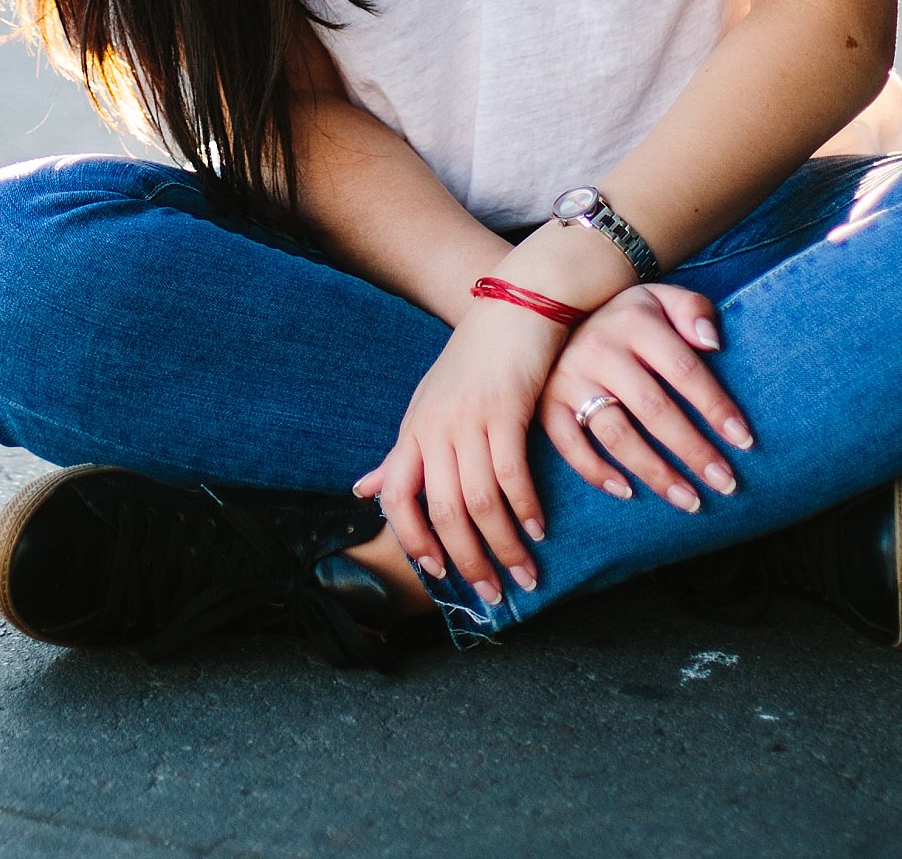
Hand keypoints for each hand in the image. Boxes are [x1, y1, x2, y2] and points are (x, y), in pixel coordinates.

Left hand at [352, 304, 563, 603]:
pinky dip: (526, 508)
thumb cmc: (472, 363)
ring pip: (479, 500)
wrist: (514, 308)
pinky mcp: (505, 410)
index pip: (396, 499)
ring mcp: (468, 419)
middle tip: (491, 594)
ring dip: (503, 545)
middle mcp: (433, 428)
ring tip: (524, 573)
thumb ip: (400, 456)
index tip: (437, 574)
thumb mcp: (429, 407)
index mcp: (412, 431)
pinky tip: (540, 529)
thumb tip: (361, 492)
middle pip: (441, 511)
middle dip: (467, 560)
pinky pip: (512, 473)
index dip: (413, 541)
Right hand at [539, 285, 750, 510]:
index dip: (715, 407)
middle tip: (726, 483)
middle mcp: (600, 350)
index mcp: (635, 322)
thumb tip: (713, 342)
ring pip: (616, 435)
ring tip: (690, 499)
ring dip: (655, 472)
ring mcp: (570, 379)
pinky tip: (627, 492)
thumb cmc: (626, 316)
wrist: (553, 307)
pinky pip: (569, 445)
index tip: (744, 441)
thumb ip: (692, 310)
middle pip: (654, 410)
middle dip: (693, 451)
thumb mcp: (660, 298)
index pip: (684, 370)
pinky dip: (595, 471)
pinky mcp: (548, 403)